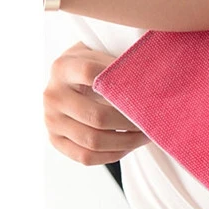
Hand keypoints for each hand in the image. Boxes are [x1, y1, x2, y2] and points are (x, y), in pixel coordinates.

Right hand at [44, 41, 149, 165]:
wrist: (71, 78)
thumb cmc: (97, 63)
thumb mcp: (103, 51)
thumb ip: (122, 61)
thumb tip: (158, 76)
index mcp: (64, 67)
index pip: (91, 74)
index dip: (122, 84)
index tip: (147, 91)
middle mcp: (52, 94)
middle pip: (97, 116)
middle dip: (131, 121)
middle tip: (153, 120)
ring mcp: (51, 119)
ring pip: (93, 141)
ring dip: (126, 141)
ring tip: (146, 134)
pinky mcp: (55, 140)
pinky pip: (86, 157)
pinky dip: (113, 154)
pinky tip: (129, 145)